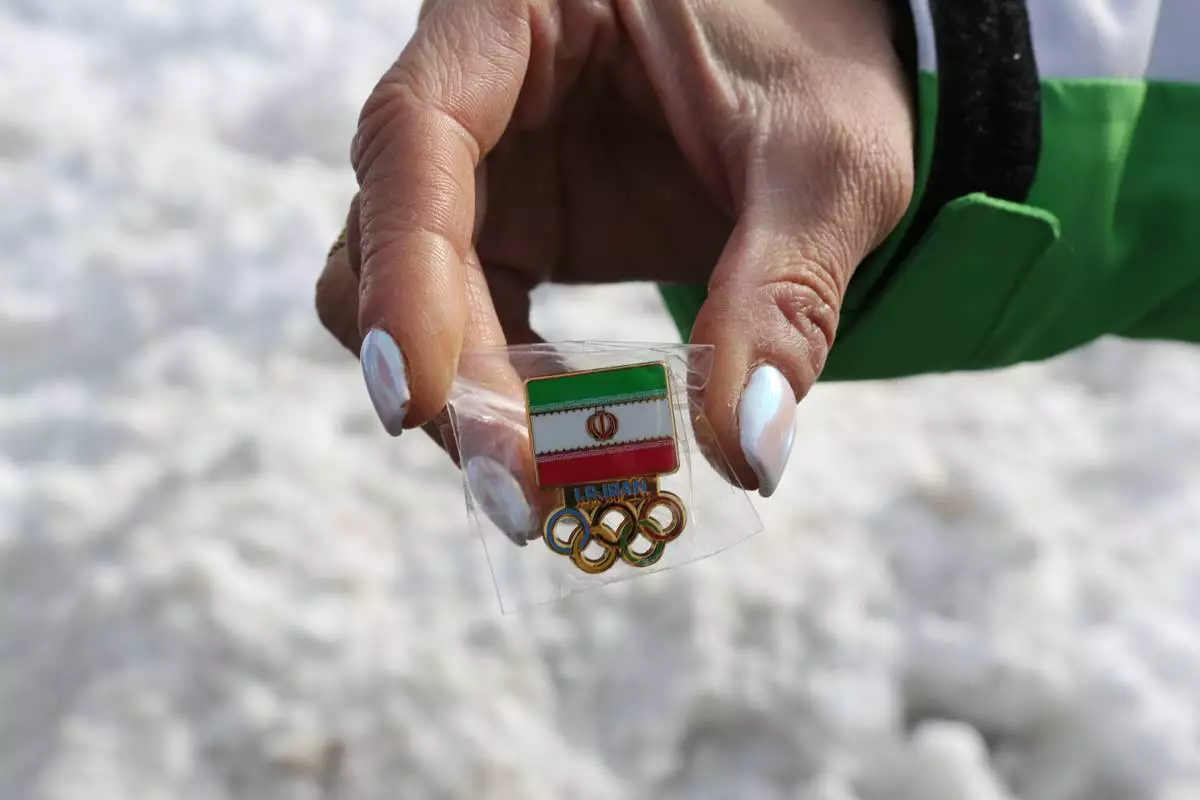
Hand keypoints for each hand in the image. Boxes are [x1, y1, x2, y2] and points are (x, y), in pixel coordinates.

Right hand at [317, 0, 914, 497]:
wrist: (822, 54)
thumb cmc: (822, 62)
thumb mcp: (827, 162)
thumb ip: (784, 293)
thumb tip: (746, 455)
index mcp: (517, 14)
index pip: (416, 135)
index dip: (403, 271)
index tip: (420, 398)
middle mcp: (474, 89)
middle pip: (391, 239)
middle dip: (446, 377)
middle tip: (521, 497)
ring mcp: (484, 166)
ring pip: (409, 298)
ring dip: (467, 402)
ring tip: (549, 494)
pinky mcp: (511, 226)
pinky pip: (470, 323)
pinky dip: (508, 394)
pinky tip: (571, 442)